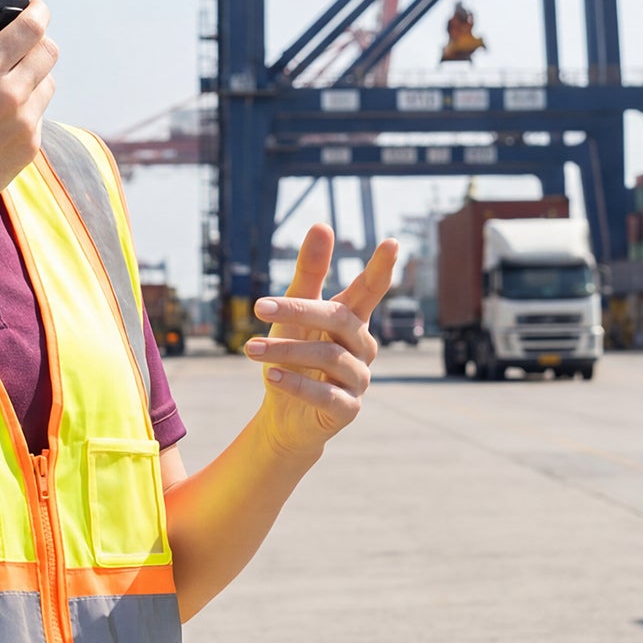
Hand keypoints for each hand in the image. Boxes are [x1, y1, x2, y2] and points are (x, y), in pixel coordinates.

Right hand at [0, 0, 58, 224]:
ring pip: (48, 82)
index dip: (37, 11)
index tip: (36, 7)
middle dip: (39, 40)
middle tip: (21, 42)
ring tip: (7, 82)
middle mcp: (11, 97)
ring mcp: (25, 124)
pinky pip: (40, 113)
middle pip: (49, 51)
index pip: (30, 28)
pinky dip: (28, 106)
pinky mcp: (31, 147)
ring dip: (35, 74)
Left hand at [245, 224, 397, 458]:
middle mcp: (362, 347)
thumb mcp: (295, 314)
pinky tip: (270, 376)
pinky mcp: (348, 410)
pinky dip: (296, 384)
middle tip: (258, 306)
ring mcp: (358, 380)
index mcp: (352, 320)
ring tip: (250, 349)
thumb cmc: (293, 357)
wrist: (285, 417)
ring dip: (286, 352)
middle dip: (299, 311)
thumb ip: (310, 273)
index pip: (371, 290)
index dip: (381, 267)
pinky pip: (326, 395)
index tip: (392, 241)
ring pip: (329, 358)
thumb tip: (323, 225)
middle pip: (339, 320)